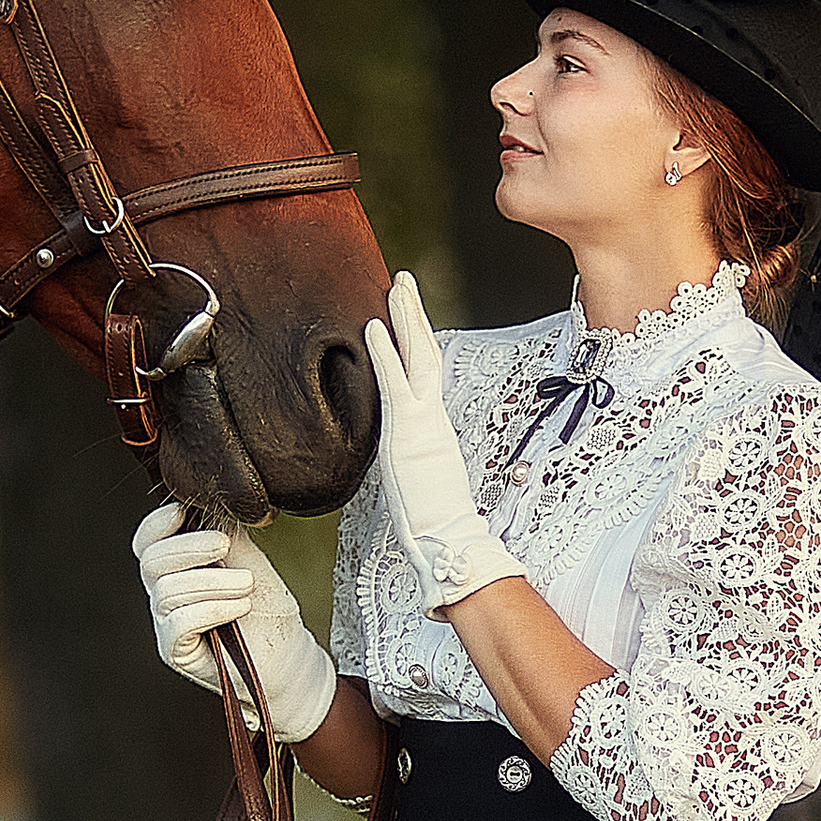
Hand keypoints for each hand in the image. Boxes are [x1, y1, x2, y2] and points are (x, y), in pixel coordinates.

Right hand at [131, 500, 337, 745]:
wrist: (288, 660)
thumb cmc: (269, 613)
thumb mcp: (251, 564)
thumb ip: (229, 537)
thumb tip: (214, 503)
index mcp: (178, 569)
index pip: (147, 542)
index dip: (157, 523)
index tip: (182, 511)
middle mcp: (165, 595)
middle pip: (151, 561)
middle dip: (190, 547)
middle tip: (224, 545)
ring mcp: (167, 624)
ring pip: (168, 591)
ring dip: (212, 582)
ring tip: (247, 587)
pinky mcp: (175, 651)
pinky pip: (178, 623)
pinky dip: (211, 609)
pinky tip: (239, 609)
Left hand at [362, 272, 521, 611]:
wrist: (446, 539)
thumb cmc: (434, 521)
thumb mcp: (415, 481)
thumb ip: (411, 462)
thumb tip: (403, 464)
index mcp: (430, 425)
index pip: (422, 372)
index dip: (414, 340)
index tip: (405, 314)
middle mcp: (429, 415)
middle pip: (423, 352)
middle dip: (413, 314)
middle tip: (403, 281)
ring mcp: (422, 420)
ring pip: (417, 356)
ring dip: (407, 318)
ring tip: (398, 285)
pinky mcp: (412, 429)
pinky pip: (395, 381)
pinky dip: (385, 352)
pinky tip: (375, 325)